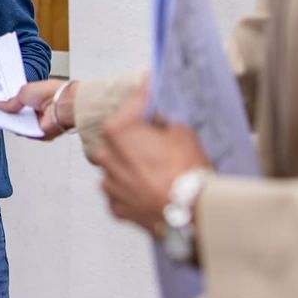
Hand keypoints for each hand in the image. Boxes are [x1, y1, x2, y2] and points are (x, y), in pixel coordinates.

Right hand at [0, 78, 77, 139]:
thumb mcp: (24, 91)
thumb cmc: (52, 93)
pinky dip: (17, 129)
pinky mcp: (39, 133)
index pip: (20, 101)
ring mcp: (39, 122)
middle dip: (8, 113)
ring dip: (11, 121)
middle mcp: (39, 110)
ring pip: (20, 124)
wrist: (62, 104)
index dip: (9, 102)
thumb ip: (11, 101)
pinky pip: (24, 133)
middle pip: (19, 114)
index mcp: (38, 96)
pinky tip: (9, 125)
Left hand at [92, 87, 211, 231]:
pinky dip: (133, 189)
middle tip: (156, 138)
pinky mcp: (115, 207)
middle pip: (118, 137)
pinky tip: (152, 189)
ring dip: (131, 165)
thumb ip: (164, 123)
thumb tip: (160, 123)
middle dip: (135, 136)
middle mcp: (106, 156)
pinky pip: (121, 191)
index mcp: (118, 131)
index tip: (148, 84)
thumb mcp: (183, 132)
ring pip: (116, 166)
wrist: (191, 213)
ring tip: (156, 170)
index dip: (145, 95)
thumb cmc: (185, 172)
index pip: (133, 104)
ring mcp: (109, 183)